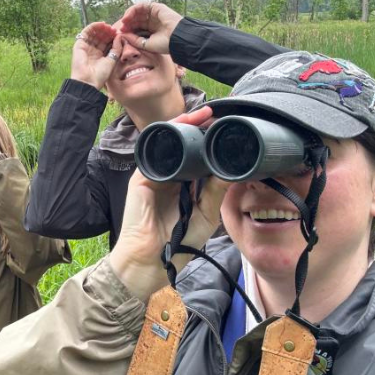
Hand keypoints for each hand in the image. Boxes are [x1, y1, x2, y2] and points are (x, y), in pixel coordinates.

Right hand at [70, 22, 123, 89]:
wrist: (88, 80)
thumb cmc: (100, 75)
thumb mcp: (112, 60)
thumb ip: (116, 48)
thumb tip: (119, 36)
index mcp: (100, 56)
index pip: (106, 43)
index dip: (112, 37)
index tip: (119, 34)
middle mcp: (92, 51)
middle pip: (100, 37)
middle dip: (107, 32)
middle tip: (114, 29)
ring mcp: (85, 47)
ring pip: (94, 33)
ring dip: (101, 28)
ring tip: (108, 27)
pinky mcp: (79, 44)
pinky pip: (86, 32)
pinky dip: (93, 26)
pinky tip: (102, 24)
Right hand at [108, 106, 227, 300]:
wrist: (150, 260)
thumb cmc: (177, 243)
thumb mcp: (205, 215)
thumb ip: (216, 191)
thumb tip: (232, 167)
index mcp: (185, 186)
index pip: (198, 158)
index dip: (210, 143)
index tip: (227, 130)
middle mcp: (170, 177)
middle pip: (184, 145)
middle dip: (198, 128)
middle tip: (216, 115)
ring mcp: (155, 174)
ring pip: (170, 142)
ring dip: (185, 125)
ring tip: (203, 114)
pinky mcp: (141, 176)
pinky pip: (155, 150)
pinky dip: (168, 136)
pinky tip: (183, 126)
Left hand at [116, 2, 182, 54]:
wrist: (177, 39)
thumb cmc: (165, 45)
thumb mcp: (146, 44)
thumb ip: (134, 40)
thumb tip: (123, 35)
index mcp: (152, 30)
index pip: (137, 27)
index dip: (129, 29)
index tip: (122, 33)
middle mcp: (153, 21)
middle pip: (136, 19)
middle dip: (128, 23)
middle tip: (121, 28)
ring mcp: (155, 14)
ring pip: (138, 12)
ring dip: (129, 15)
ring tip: (124, 21)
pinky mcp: (156, 7)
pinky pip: (142, 5)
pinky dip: (133, 9)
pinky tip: (128, 16)